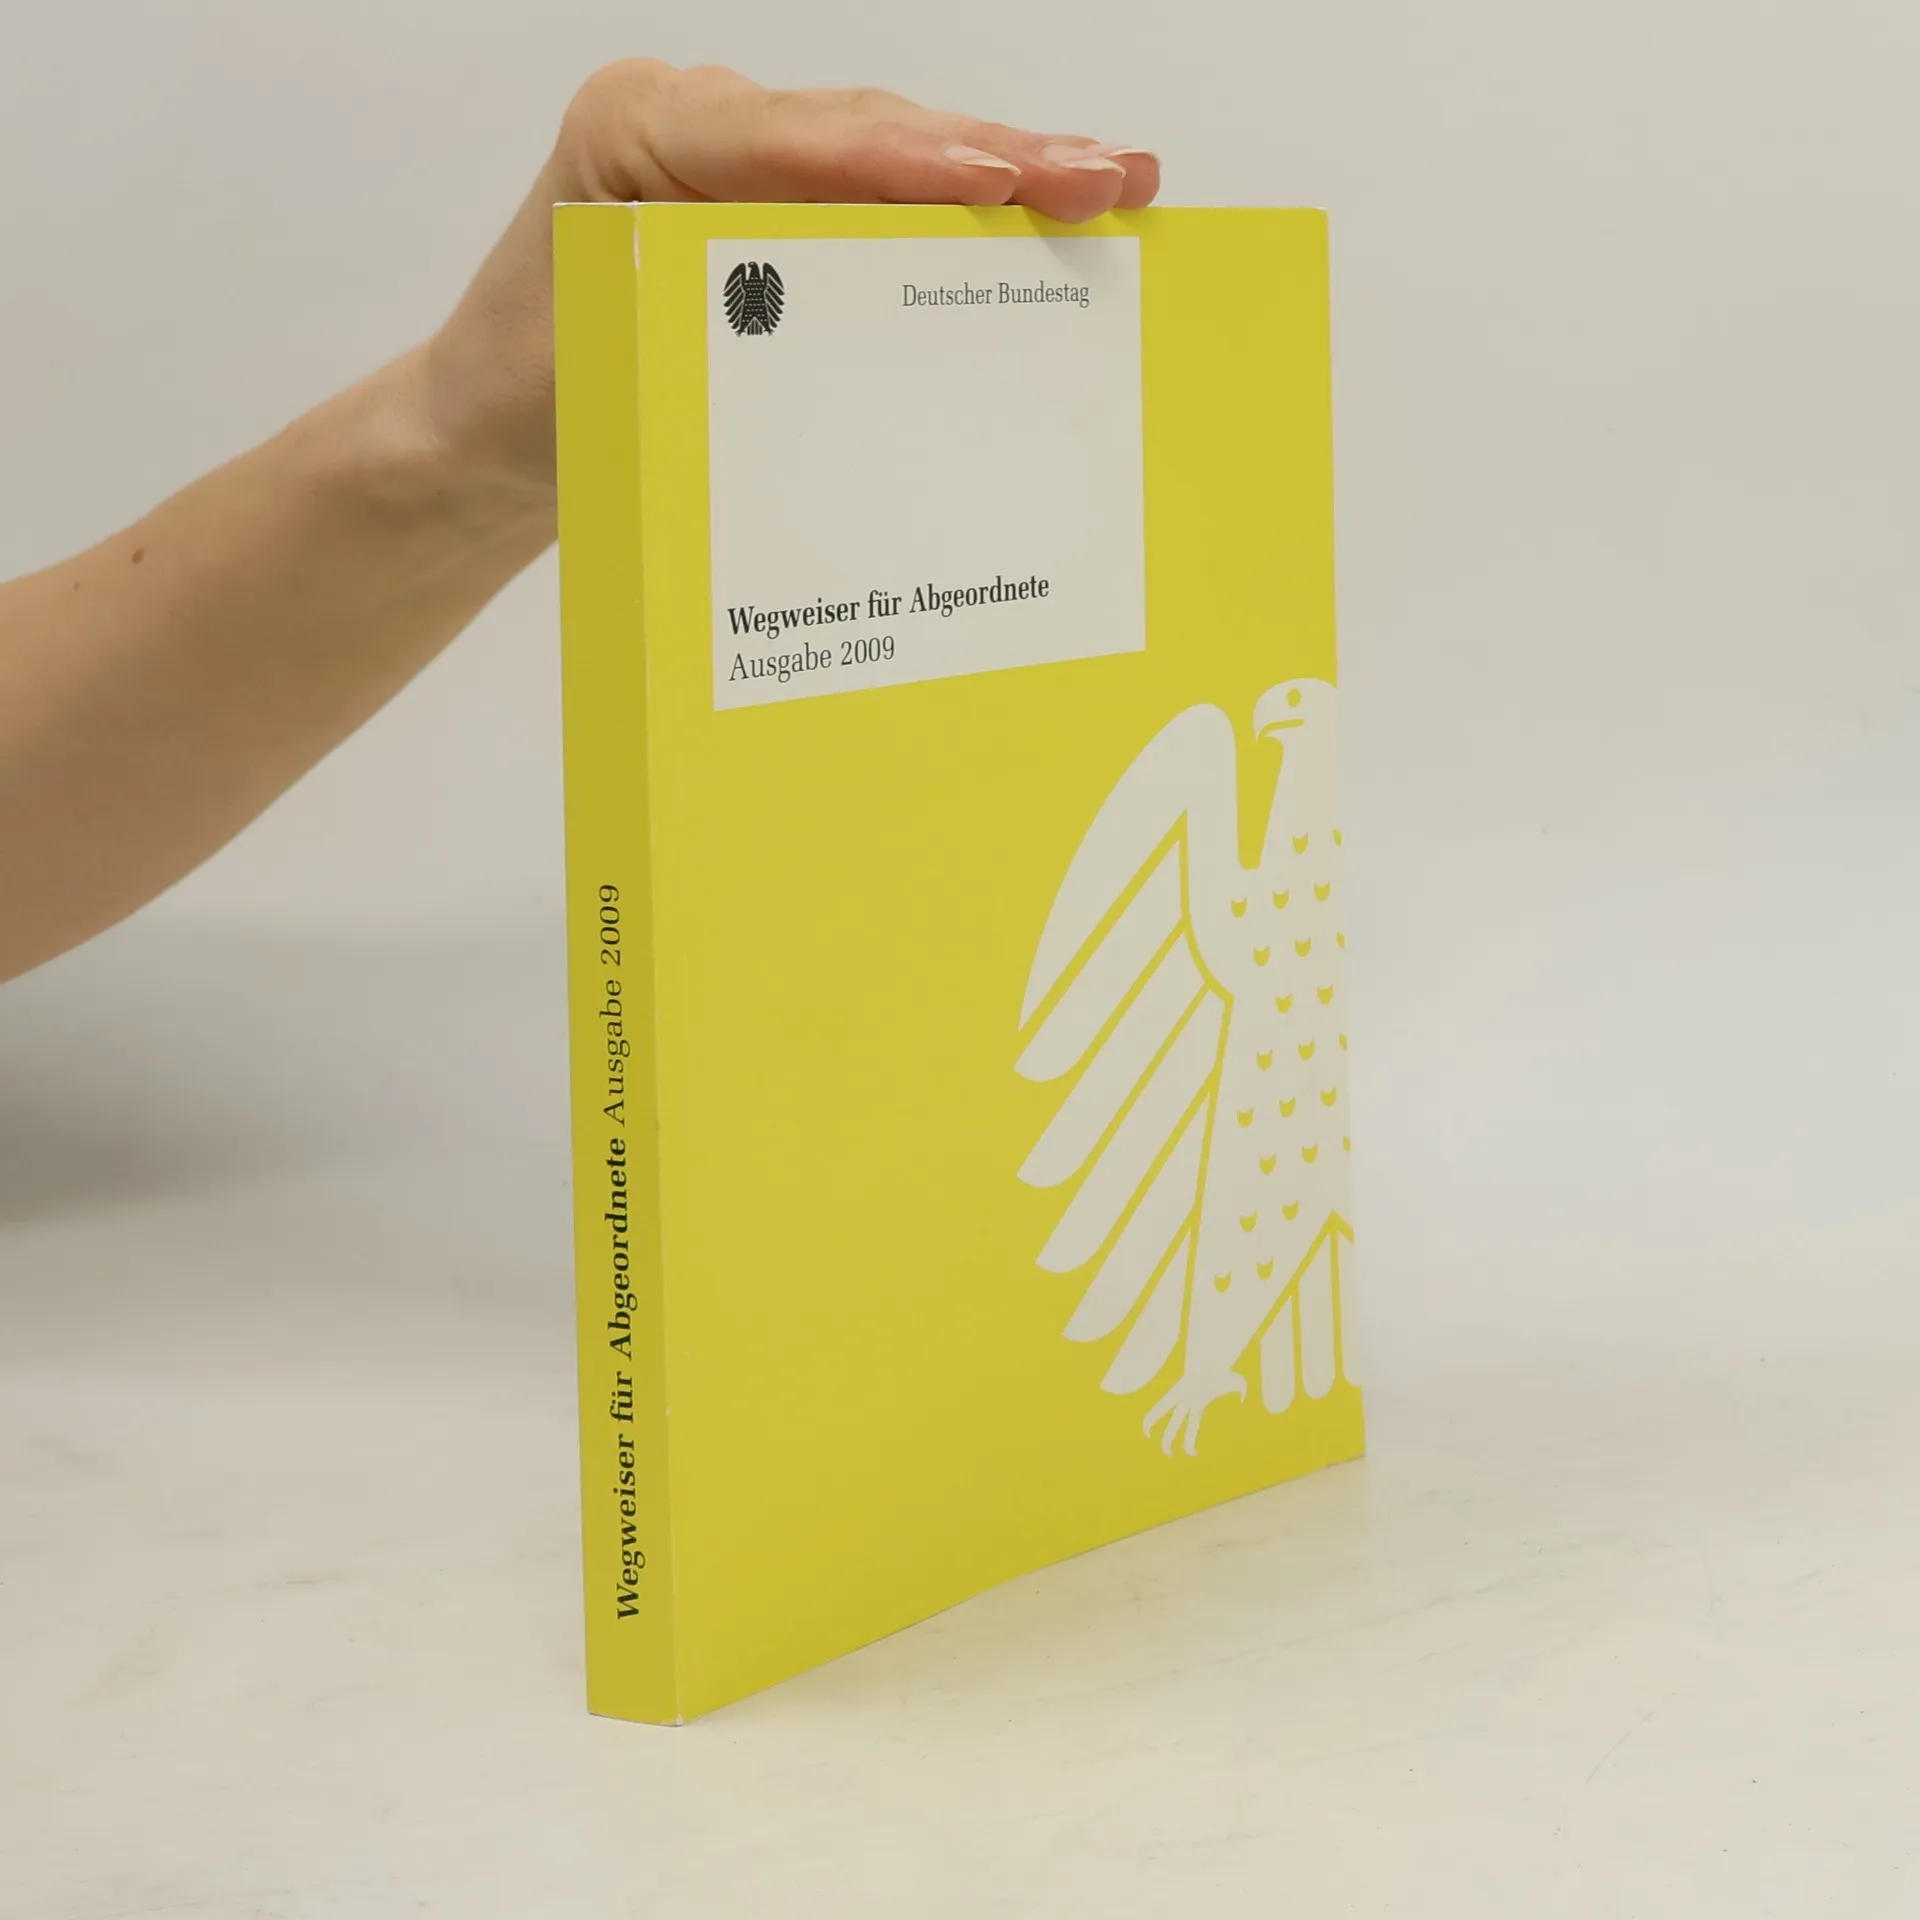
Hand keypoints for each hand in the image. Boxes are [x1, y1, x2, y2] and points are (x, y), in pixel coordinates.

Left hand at [423, 61, 1161, 511]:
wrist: (488, 436)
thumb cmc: (537, 403)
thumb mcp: (614, 367)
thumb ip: (724, 334)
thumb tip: (870, 361)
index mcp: (641, 131)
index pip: (789, 137)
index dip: (901, 159)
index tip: (996, 183)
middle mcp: (699, 123)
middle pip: (867, 128)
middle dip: (994, 154)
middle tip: (1106, 176)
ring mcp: (744, 161)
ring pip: (892, 153)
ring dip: (1005, 173)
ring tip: (1115, 183)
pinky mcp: (778, 209)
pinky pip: (882, 199)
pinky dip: (965, 213)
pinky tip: (1047, 212)